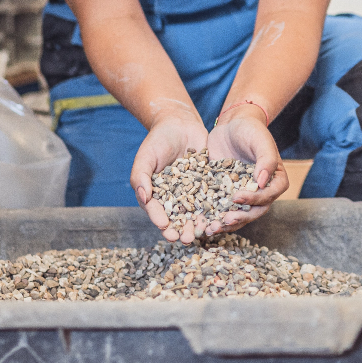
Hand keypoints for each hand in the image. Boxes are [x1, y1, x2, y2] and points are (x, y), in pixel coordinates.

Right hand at [130, 104, 209, 242]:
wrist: (179, 123)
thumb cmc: (157, 141)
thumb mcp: (145, 158)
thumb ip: (141, 178)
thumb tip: (144, 199)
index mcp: (156, 195)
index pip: (157, 212)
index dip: (160, 221)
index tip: (165, 228)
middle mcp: (174, 198)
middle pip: (177, 218)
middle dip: (181, 230)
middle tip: (185, 239)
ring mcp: (192, 193)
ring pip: (196, 213)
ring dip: (198, 224)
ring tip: (202, 232)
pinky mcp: (208, 185)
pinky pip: (212, 199)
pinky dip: (216, 208)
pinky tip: (220, 216)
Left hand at [205, 104, 287, 234]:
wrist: (232, 124)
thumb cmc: (251, 129)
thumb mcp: (260, 140)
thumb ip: (266, 160)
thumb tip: (262, 182)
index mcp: (275, 181)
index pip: (268, 196)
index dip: (254, 200)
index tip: (237, 198)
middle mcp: (261, 191)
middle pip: (254, 211)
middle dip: (239, 218)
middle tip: (224, 220)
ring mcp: (243, 194)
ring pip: (238, 215)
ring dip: (226, 224)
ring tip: (211, 228)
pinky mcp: (226, 194)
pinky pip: (222, 209)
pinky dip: (213, 217)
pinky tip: (201, 222)